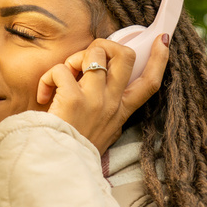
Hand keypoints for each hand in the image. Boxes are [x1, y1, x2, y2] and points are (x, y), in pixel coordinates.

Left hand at [37, 35, 169, 154]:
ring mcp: (96, 100)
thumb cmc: (75, 146)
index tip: (162, 40)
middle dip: (107, 44)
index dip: (159, 58)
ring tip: (61, 77)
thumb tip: (106, 84)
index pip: (150, 83)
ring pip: (94, 53)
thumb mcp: (104, 130)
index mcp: (121, 110)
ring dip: (74, 59)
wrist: (60, 166)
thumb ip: (109, 109)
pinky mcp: (74, 100)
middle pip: (126, 56)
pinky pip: (62, 69)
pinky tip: (44, 95)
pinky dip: (48, 77)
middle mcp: (112, 103)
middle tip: (88, 57)